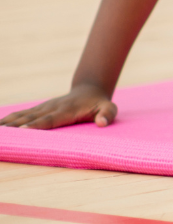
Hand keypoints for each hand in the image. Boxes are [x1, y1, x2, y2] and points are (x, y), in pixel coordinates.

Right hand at [0, 84, 117, 129]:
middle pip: (32, 118)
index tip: (24, 131)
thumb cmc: (99, 103)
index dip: (37, 125)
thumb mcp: (109, 108)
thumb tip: (102, 123)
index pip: (50, 120)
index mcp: (67, 110)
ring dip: (9, 123)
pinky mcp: (39, 108)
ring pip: (23, 115)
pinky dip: (9, 119)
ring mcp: (44, 107)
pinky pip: (21, 114)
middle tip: (3, 133)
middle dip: (16, 126)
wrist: (89, 90)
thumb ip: (108, 114)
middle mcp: (52, 108)